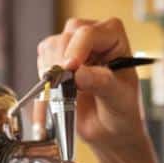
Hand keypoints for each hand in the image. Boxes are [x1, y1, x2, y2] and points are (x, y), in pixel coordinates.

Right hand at [36, 18, 149, 156]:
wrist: (109, 128)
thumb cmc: (121, 111)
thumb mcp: (118, 100)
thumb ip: (102, 84)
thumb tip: (79, 73)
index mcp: (114, 37)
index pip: (89, 34)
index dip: (76, 50)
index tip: (69, 70)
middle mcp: (93, 35)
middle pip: (65, 37)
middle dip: (60, 62)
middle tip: (62, 87)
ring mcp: (73, 45)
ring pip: (50, 47)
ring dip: (51, 71)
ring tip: (63, 93)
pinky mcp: (58, 58)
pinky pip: (42, 60)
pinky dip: (44, 79)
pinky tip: (55, 94)